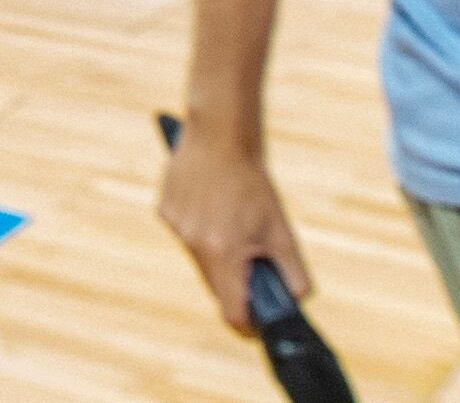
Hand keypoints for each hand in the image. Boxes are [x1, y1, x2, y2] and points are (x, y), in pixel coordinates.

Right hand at [157, 118, 314, 335]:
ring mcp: (176, 227)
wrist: (219, 135)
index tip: (256, 323)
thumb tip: (294, 300)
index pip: (231, 311)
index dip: (247, 323)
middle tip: (251, 258)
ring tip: (230, 220)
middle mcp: (194, 244)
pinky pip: (185, 234)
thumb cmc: (252, 182)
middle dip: (234, 281)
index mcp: (223, 253)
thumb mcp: (281, 229)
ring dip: (216, 252)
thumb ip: (293, 271)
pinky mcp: (165, 211)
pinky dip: (199, 229)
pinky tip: (210, 203)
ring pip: (200, 259)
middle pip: (215, 285)